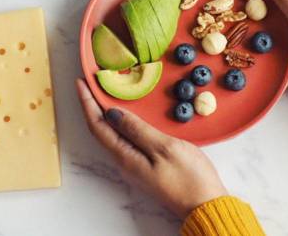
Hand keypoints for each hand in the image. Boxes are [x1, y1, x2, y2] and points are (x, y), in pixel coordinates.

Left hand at [76, 78, 226, 218]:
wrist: (206, 206)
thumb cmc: (189, 178)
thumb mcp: (164, 148)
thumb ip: (137, 129)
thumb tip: (112, 113)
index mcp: (125, 156)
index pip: (97, 125)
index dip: (87, 102)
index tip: (81, 82)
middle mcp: (124, 160)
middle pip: (101, 128)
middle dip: (92, 104)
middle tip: (90, 82)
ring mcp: (134, 163)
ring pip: (112, 132)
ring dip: (105, 111)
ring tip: (104, 91)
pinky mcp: (145, 163)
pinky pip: (125, 137)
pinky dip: (121, 120)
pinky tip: (128, 112)